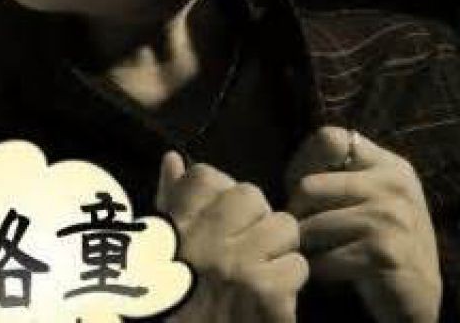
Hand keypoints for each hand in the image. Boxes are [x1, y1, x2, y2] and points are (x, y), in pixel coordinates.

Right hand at [157, 152, 308, 322]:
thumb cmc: (169, 301)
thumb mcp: (162, 248)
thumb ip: (170, 199)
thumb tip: (172, 156)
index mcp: (176, 227)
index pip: (205, 176)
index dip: (220, 195)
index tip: (220, 221)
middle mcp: (205, 239)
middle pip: (251, 195)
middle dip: (254, 220)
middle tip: (246, 247)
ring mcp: (238, 265)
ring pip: (284, 227)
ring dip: (277, 252)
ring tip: (260, 274)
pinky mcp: (267, 295)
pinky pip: (297, 267)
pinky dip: (289, 287)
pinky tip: (270, 302)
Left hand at [285, 127, 441, 322]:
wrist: (417, 297)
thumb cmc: (379, 240)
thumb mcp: (370, 195)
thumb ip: (341, 173)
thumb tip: (293, 172)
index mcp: (389, 164)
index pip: (330, 138)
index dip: (304, 161)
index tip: (299, 186)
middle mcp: (394, 184)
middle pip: (309, 186)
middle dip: (296, 212)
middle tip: (301, 230)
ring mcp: (392, 217)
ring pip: (311, 226)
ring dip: (304, 246)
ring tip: (313, 252)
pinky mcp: (385, 254)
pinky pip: (324, 258)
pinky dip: (317, 269)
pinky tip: (327, 272)